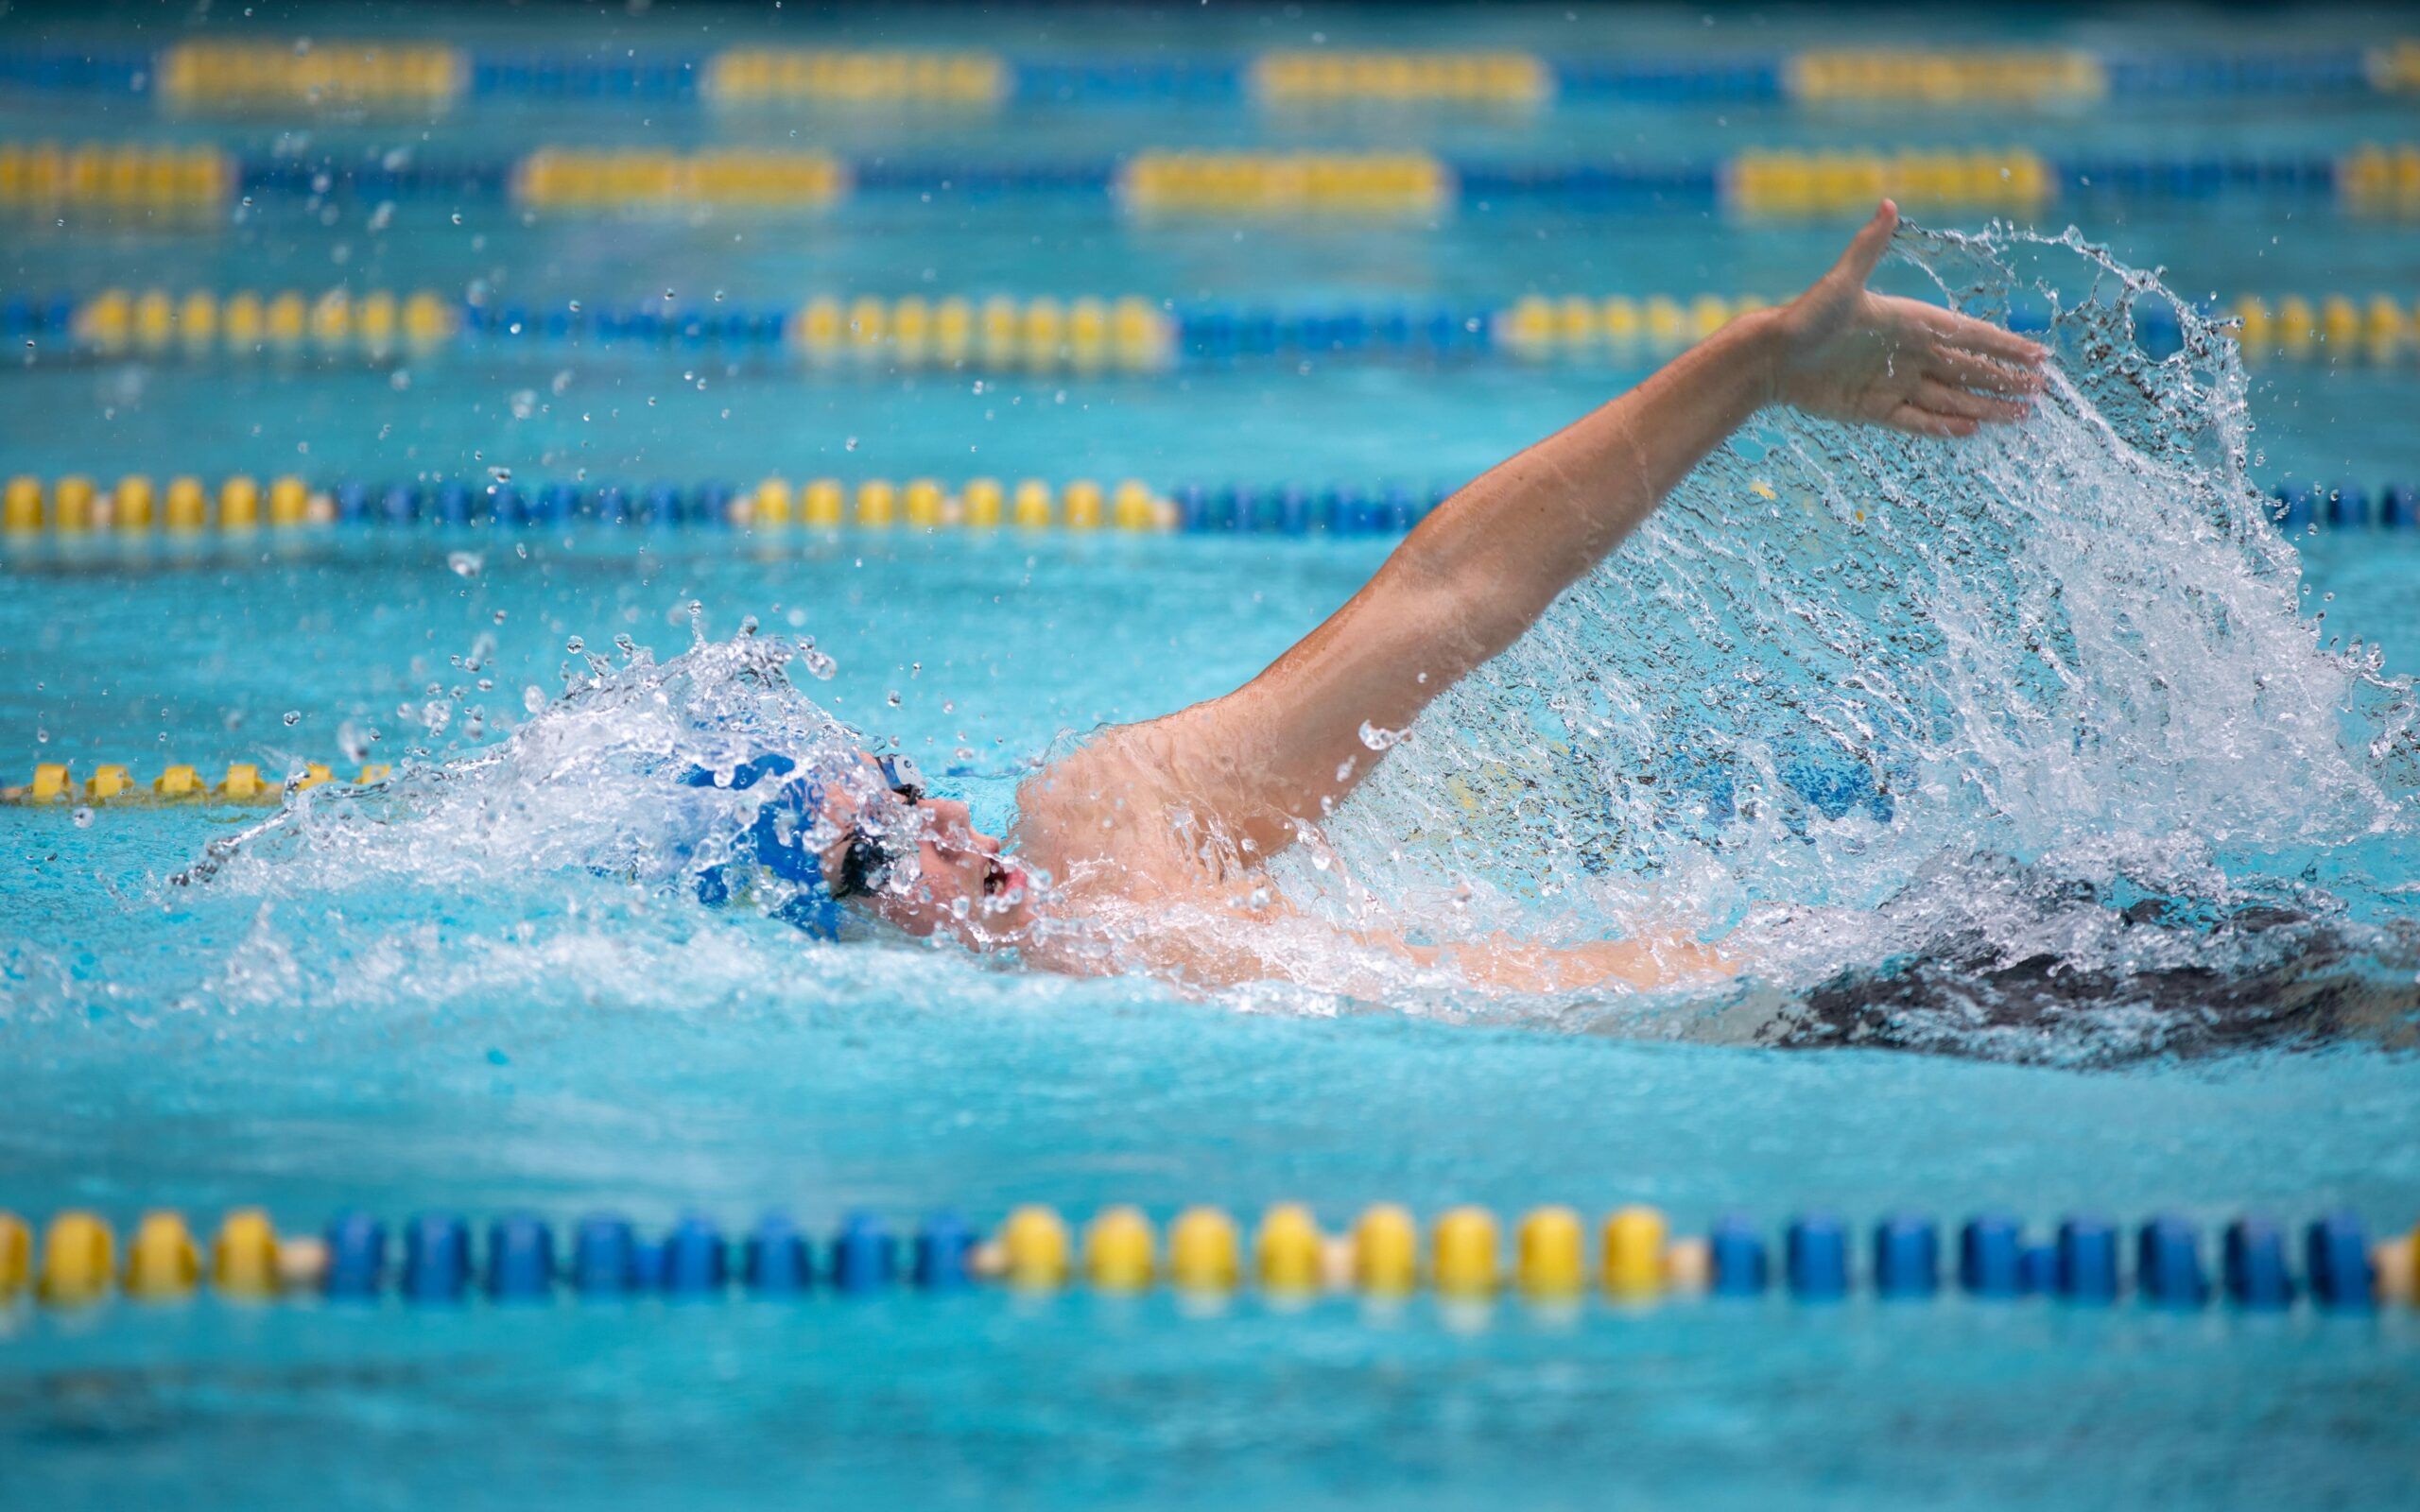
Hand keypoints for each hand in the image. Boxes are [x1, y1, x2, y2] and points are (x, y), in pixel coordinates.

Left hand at [1765, 200, 2046, 438]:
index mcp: (1911, 322)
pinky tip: (1972, 431)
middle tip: (2041, 390)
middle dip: (2005, 379)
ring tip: (2020, 415)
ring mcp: (1894, 383)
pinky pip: (1917, 420)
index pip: (1969, 335)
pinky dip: (1943, 426)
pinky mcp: (1875, 410)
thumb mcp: (1840, 283)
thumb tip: (1887, 203)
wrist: (1771, 357)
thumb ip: (1869, 247)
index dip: (2004, 345)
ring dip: (1986, 406)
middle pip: (1969, 369)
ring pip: (1951, 398)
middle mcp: (1909, 354)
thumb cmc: (1805, 316)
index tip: (2039, 353)